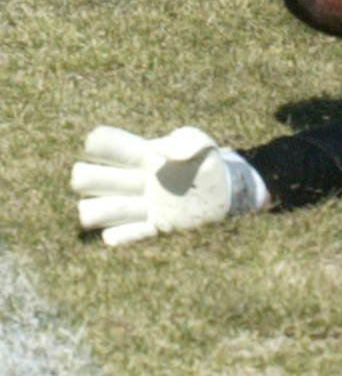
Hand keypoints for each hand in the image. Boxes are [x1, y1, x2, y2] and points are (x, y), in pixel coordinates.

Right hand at [71, 126, 262, 246]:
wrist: (223, 193)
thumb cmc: (206, 163)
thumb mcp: (202, 144)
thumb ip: (185, 141)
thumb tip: (159, 150)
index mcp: (137, 155)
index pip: (100, 143)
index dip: (100, 143)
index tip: (117, 146)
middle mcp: (126, 181)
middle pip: (82, 179)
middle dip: (91, 178)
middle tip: (125, 179)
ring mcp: (133, 207)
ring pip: (89, 211)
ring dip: (102, 210)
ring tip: (136, 206)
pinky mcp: (149, 228)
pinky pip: (118, 236)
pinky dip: (120, 235)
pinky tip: (135, 228)